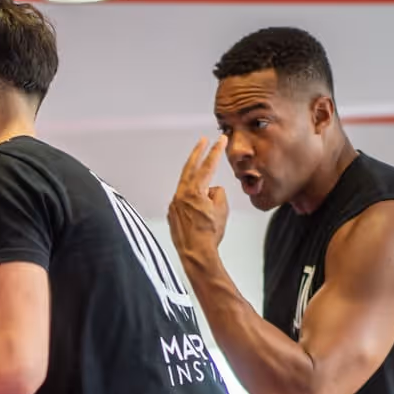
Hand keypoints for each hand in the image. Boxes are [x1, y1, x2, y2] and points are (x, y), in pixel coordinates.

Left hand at [167, 137, 229, 266]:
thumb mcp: (221, 209)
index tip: (220, 139)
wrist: (196, 254)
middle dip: (197, 153)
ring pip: (186, 186)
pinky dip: (192, 200)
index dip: (215, 151)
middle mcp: (181, 195)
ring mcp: (174, 204)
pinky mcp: (172, 214)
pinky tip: (199, 211)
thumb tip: (211, 190)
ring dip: (196, 181)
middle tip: (202, 140)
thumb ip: (217, 193)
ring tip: (206, 188)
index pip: (207, 166)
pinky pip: (183, 201)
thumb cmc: (210, 234)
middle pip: (189, 168)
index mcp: (194, 191)